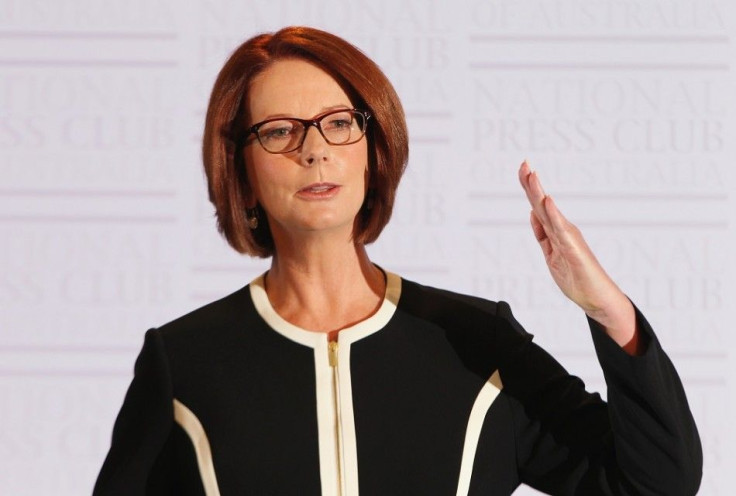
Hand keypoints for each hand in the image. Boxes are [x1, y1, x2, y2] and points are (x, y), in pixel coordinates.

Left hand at [518, 161, 639, 352]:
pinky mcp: (573, 250)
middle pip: (542, 203)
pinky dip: (553, 215)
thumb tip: (533, 213)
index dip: (529, 187)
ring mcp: (568, 238)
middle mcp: (563, 230)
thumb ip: (542, 234)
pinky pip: (561, 230)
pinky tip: (547, 201)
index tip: (522, 167)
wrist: (598, 299)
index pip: (538, 205)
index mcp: (556, 231)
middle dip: (531, 183)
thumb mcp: (550, 253)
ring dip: (540, 193)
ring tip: (532, 175)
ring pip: (550, 212)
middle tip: (524, 162)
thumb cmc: (577, 277)